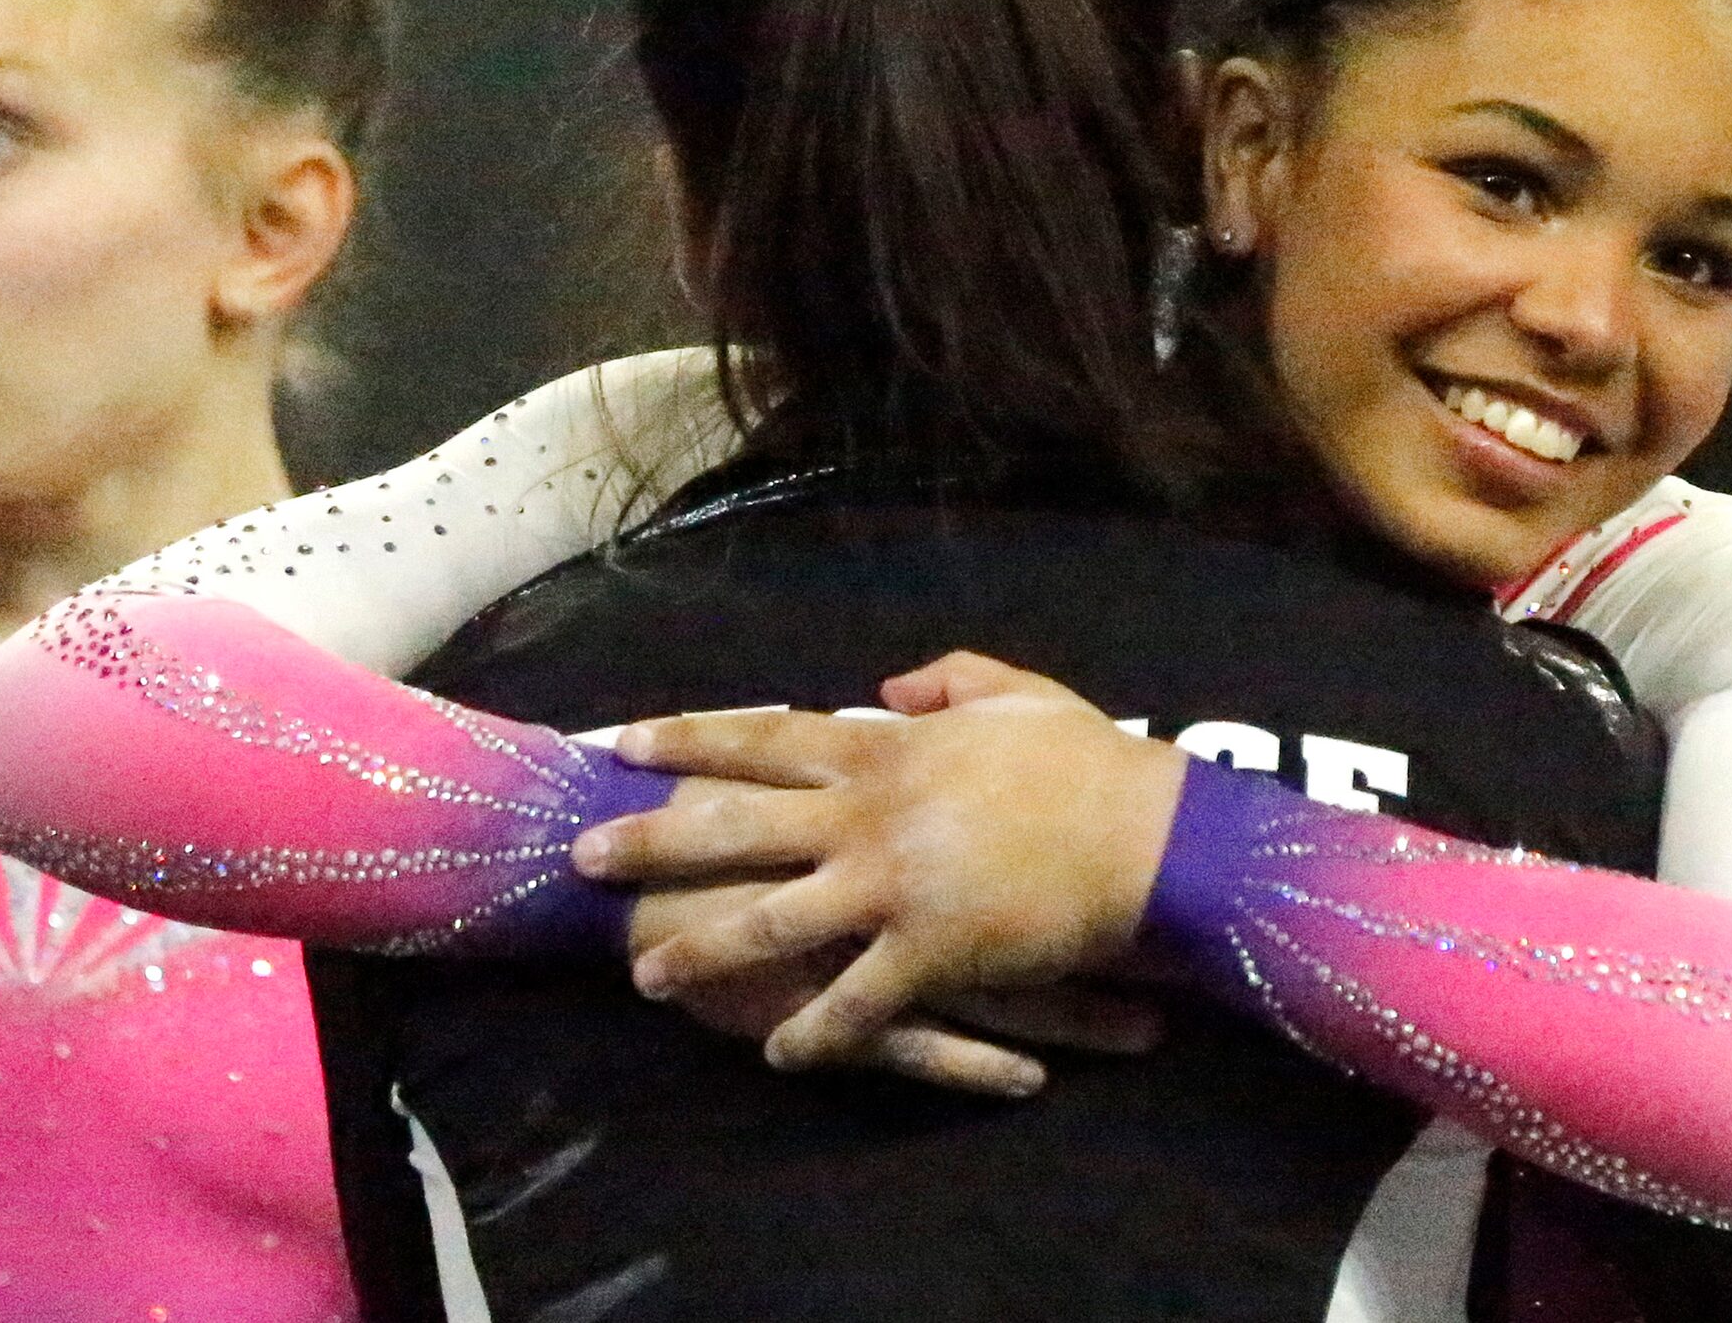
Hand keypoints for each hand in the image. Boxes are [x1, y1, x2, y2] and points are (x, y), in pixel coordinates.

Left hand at [575, 664, 1188, 1072]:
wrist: (1147, 838)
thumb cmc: (1088, 763)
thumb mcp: (1019, 695)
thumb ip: (949, 678)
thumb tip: (888, 683)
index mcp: (888, 749)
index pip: (766, 738)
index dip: (693, 739)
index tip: (628, 741)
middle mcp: (871, 814)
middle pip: (739, 826)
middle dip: (654, 841)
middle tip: (584, 857)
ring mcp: (895, 886)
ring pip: (775, 921)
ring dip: (706, 950)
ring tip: (647, 978)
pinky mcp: (930, 952)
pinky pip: (856, 1002)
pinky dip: (815, 1032)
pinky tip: (779, 1054)